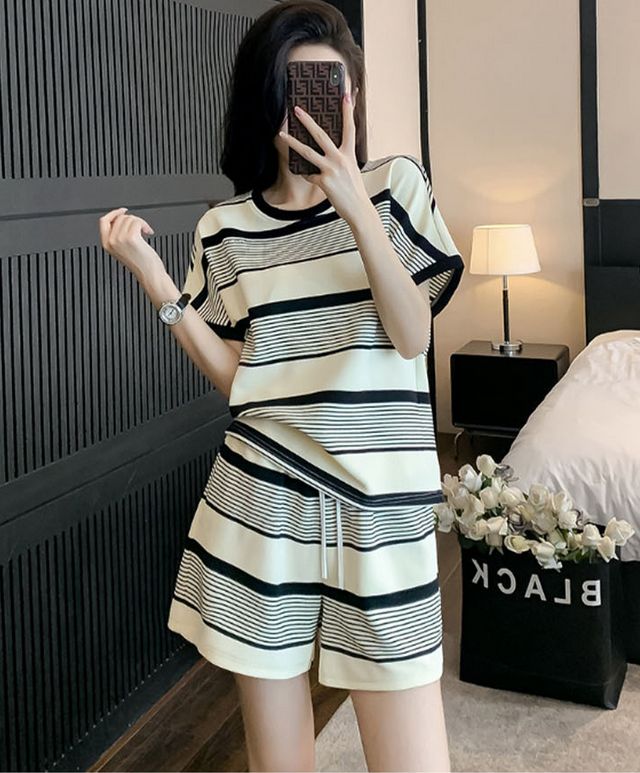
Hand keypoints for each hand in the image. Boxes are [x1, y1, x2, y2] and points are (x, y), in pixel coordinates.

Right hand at [98, 207, 162, 279]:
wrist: (149, 274)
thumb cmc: (141, 264)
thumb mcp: (123, 248)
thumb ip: (118, 235)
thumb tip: (122, 218)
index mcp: (106, 244)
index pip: (103, 221)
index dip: (114, 213)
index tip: (123, 211)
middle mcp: (111, 241)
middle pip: (119, 218)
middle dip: (132, 220)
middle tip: (140, 229)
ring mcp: (120, 239)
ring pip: (129, 218)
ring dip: (140, 223)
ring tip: (144, 232)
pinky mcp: (131, 238)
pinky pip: (137, 222)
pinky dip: (145, 225)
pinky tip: (148, 232)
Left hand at [278, 89, 372, 224]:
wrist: (359, 209)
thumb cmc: (354, 190)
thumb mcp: (352, 169)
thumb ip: (341, 158)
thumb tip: (328, 152)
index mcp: (349, 154)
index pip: (349, 128)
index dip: (348, 111)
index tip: (346, 94)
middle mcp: (340, 159)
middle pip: (320, 135)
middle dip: (307, 121)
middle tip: (297, 109)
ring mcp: (331, 170)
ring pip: (307, 152)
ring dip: (292, 142)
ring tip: (282, 134)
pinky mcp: (323, 182)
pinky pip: (309, 174)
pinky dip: (306, 174)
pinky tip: (305, 174)